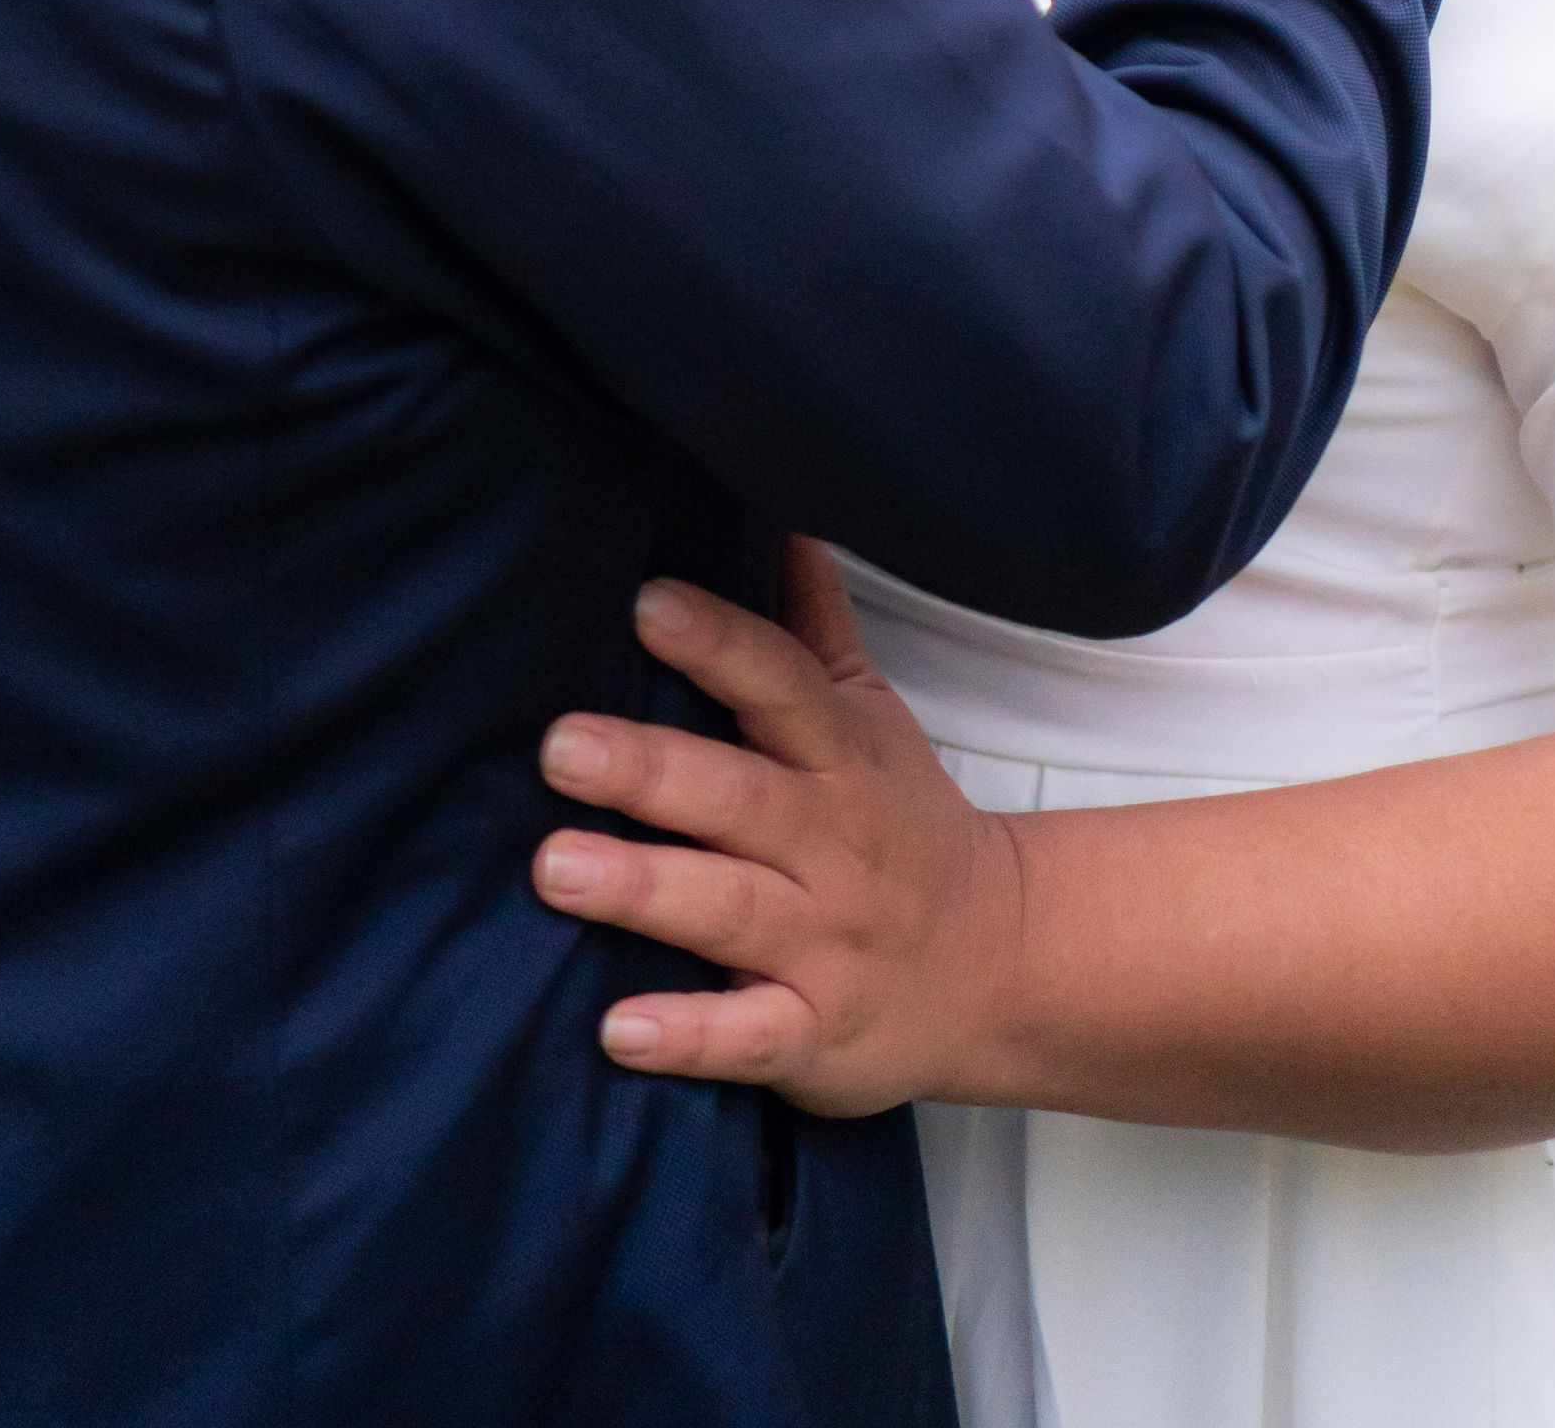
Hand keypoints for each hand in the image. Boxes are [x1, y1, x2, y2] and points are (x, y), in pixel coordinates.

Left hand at [533, 541, 1018, 1109]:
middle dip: (651, 770)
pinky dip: (690, 1036)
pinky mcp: (815, 1034)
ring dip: (645, 890)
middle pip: (740, 797)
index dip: (720, 643)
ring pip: (731, 910)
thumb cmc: (904, 823)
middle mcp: (833, 844)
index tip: (648, 604)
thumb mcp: (872, 716)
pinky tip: (620, 1031)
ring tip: (554, 869)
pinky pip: (751, 1038)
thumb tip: (782, 517)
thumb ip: (816, 625)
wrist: (1000, 965)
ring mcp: (826, 943)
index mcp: (842, 757)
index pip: (782, 686)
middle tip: (561, 745)